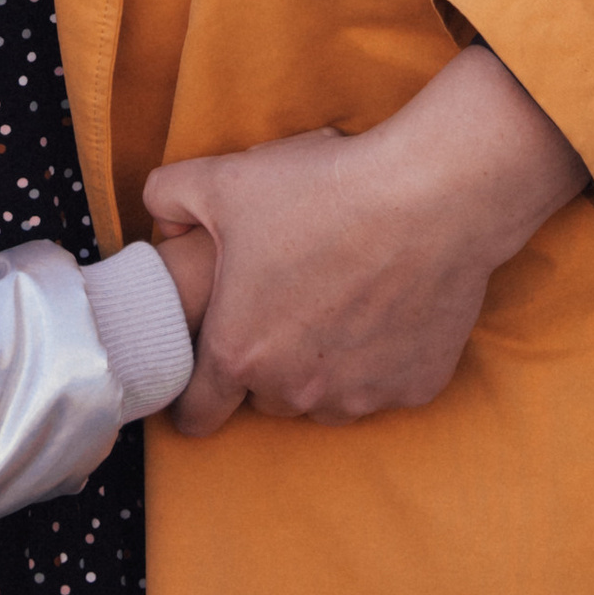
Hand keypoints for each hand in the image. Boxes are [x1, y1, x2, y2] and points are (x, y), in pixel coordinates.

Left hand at [140, 46, 588, 438]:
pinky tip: (390, 306)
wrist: (433, 195)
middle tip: (287, 305)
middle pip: (266, 398)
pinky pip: (385, 384)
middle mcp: (296, 390)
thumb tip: (160, 219)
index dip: (193, 399)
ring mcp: (360, 394)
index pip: (197, 415)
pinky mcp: (415, 387)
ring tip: (341, 301)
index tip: (205, 379)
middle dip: (269, 364)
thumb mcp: (224, 180)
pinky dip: (383, 358)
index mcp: (239, 352)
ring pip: (326, 398)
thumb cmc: (325, 189)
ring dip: (324, 368)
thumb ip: (168, 198)